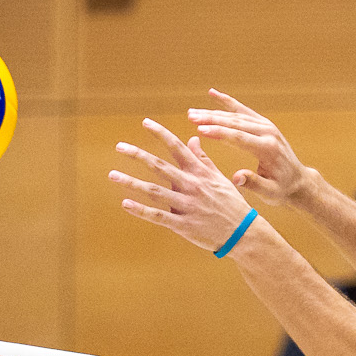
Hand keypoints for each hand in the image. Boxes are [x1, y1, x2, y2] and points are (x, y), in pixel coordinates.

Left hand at [111, 119, 257, 252]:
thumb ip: (203, 158)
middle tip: (119, 146)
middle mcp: (192, 185)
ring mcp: (187, 205)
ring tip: (112, 175)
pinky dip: (141, 210)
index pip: (177, 147)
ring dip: (131, 182)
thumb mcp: (219, 177)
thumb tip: (193, 138)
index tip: (145, 122)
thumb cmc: (230, 203)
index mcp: (200, 172)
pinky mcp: (184, 224)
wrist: (243, 233)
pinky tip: (125, 203)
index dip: (161, 133)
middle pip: (159, 166)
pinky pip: (158, 216)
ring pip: (154, 191)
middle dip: (138, 155)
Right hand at [186, 90, 313, 206]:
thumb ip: (253, 184)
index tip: (200, 129)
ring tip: (192, 112)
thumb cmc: (282, 190)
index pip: (239, 137)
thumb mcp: (269, 193)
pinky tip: (212, 94)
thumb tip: (236, 177)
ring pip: (237, 114)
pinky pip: (243, 110)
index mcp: (268, 149)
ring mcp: (266, 126)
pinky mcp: (264, 124)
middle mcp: (268, 133)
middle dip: (211, 118)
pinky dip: (227, 102)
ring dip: (214, 112)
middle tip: (191, 116)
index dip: (219, 133)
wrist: (298, 181)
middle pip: (236, 122)